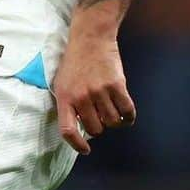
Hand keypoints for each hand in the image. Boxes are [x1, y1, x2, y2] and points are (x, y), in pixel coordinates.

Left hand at [51, 30, 135, 155]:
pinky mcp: (117, 85)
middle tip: (99, 117)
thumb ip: (68, 106)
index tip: (86, 150)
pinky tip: (126, 116)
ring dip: (113, 121)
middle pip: (95, 129)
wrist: (90, 39)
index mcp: (64, 98)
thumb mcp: (62, 84)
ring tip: (110, 111)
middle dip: (98, 127)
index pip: (68, 130)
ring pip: (112, 122)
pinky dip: (128, 117)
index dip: (77, 144)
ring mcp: (99, 91)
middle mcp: (81, 97)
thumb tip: (80, 129)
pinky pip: (127, 111)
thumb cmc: (74, 64)